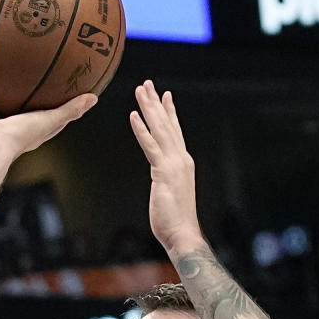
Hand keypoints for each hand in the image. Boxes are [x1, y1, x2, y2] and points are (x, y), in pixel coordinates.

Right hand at [0, 80, 96, 158]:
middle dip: (20, 93)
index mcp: (32, 129)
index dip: (54, 105)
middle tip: (23, 72)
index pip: (47, 116)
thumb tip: (94, 97)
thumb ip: (71, 109)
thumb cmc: (23, 135)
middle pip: (18, 106)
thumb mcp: (51, 119)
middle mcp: (12, 125)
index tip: (59, 91)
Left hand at [129, 79, 202, 258]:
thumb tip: (161, 180)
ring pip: (159, 130)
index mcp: (183, 164)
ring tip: (140, 90)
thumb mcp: (171, 194)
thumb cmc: (176, 221)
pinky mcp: (164, 173)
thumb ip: (166, 181)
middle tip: (147, 84)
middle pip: (167, 125)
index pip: (175, 133)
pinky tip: (133, 116)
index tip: (164, 95)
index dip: (169, 112)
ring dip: (148, 108)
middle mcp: (181, 160)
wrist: (184, 235)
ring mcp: (174, 165)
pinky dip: (142, 130)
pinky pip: (150, 147)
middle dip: (156, 103)